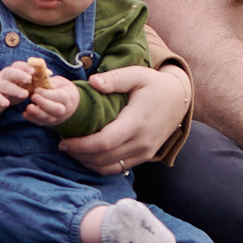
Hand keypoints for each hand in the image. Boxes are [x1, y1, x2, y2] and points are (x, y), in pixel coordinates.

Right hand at [0, 59, 40, 119]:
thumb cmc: (9, 89)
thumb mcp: (19, 84)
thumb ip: (32, 80)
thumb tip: (49, 74)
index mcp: (11, 72)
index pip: (18, 65)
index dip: (26, 66)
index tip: (35, 70)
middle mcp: (3, 77)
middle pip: (10, 72)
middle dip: (20, 74)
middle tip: (29, 79)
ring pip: (4, 85)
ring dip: (14, 89)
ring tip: (25, 94)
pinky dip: (0, 100)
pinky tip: (6, 103)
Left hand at [22, 73, 80, 126]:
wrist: (70, 103)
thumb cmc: (62, 89)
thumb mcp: (59, 82)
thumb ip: (50, 81)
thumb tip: (38, 76)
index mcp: (68, 97)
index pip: (59, 96)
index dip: (48, 94)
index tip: (37, 89)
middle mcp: (64, 110)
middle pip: (55, 109)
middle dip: (43, 103)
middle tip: (33, 97)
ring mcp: (57, 118)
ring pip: (48, 118)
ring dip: (37, 113)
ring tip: (28, 108)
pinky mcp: (49, 123)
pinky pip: (41, 122)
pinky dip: (32, 119)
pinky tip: (25, 114)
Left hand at [57, 64, 190, 173]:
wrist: (180, 99)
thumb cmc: (155, 85)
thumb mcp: (137, 74)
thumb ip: (114, 78)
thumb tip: (92, 83)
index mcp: (137, 122)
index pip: (104, 143)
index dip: (80, 145)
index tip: (64, 140)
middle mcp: (141, 142)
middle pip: (103, 158)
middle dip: (78, 154)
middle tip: (63, 144)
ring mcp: (144, 153)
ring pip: (108, 167)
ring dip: (87, 162)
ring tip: (73, 149)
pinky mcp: (144, 157)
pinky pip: (118, 168)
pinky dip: (99, 165)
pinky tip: (88, 155)